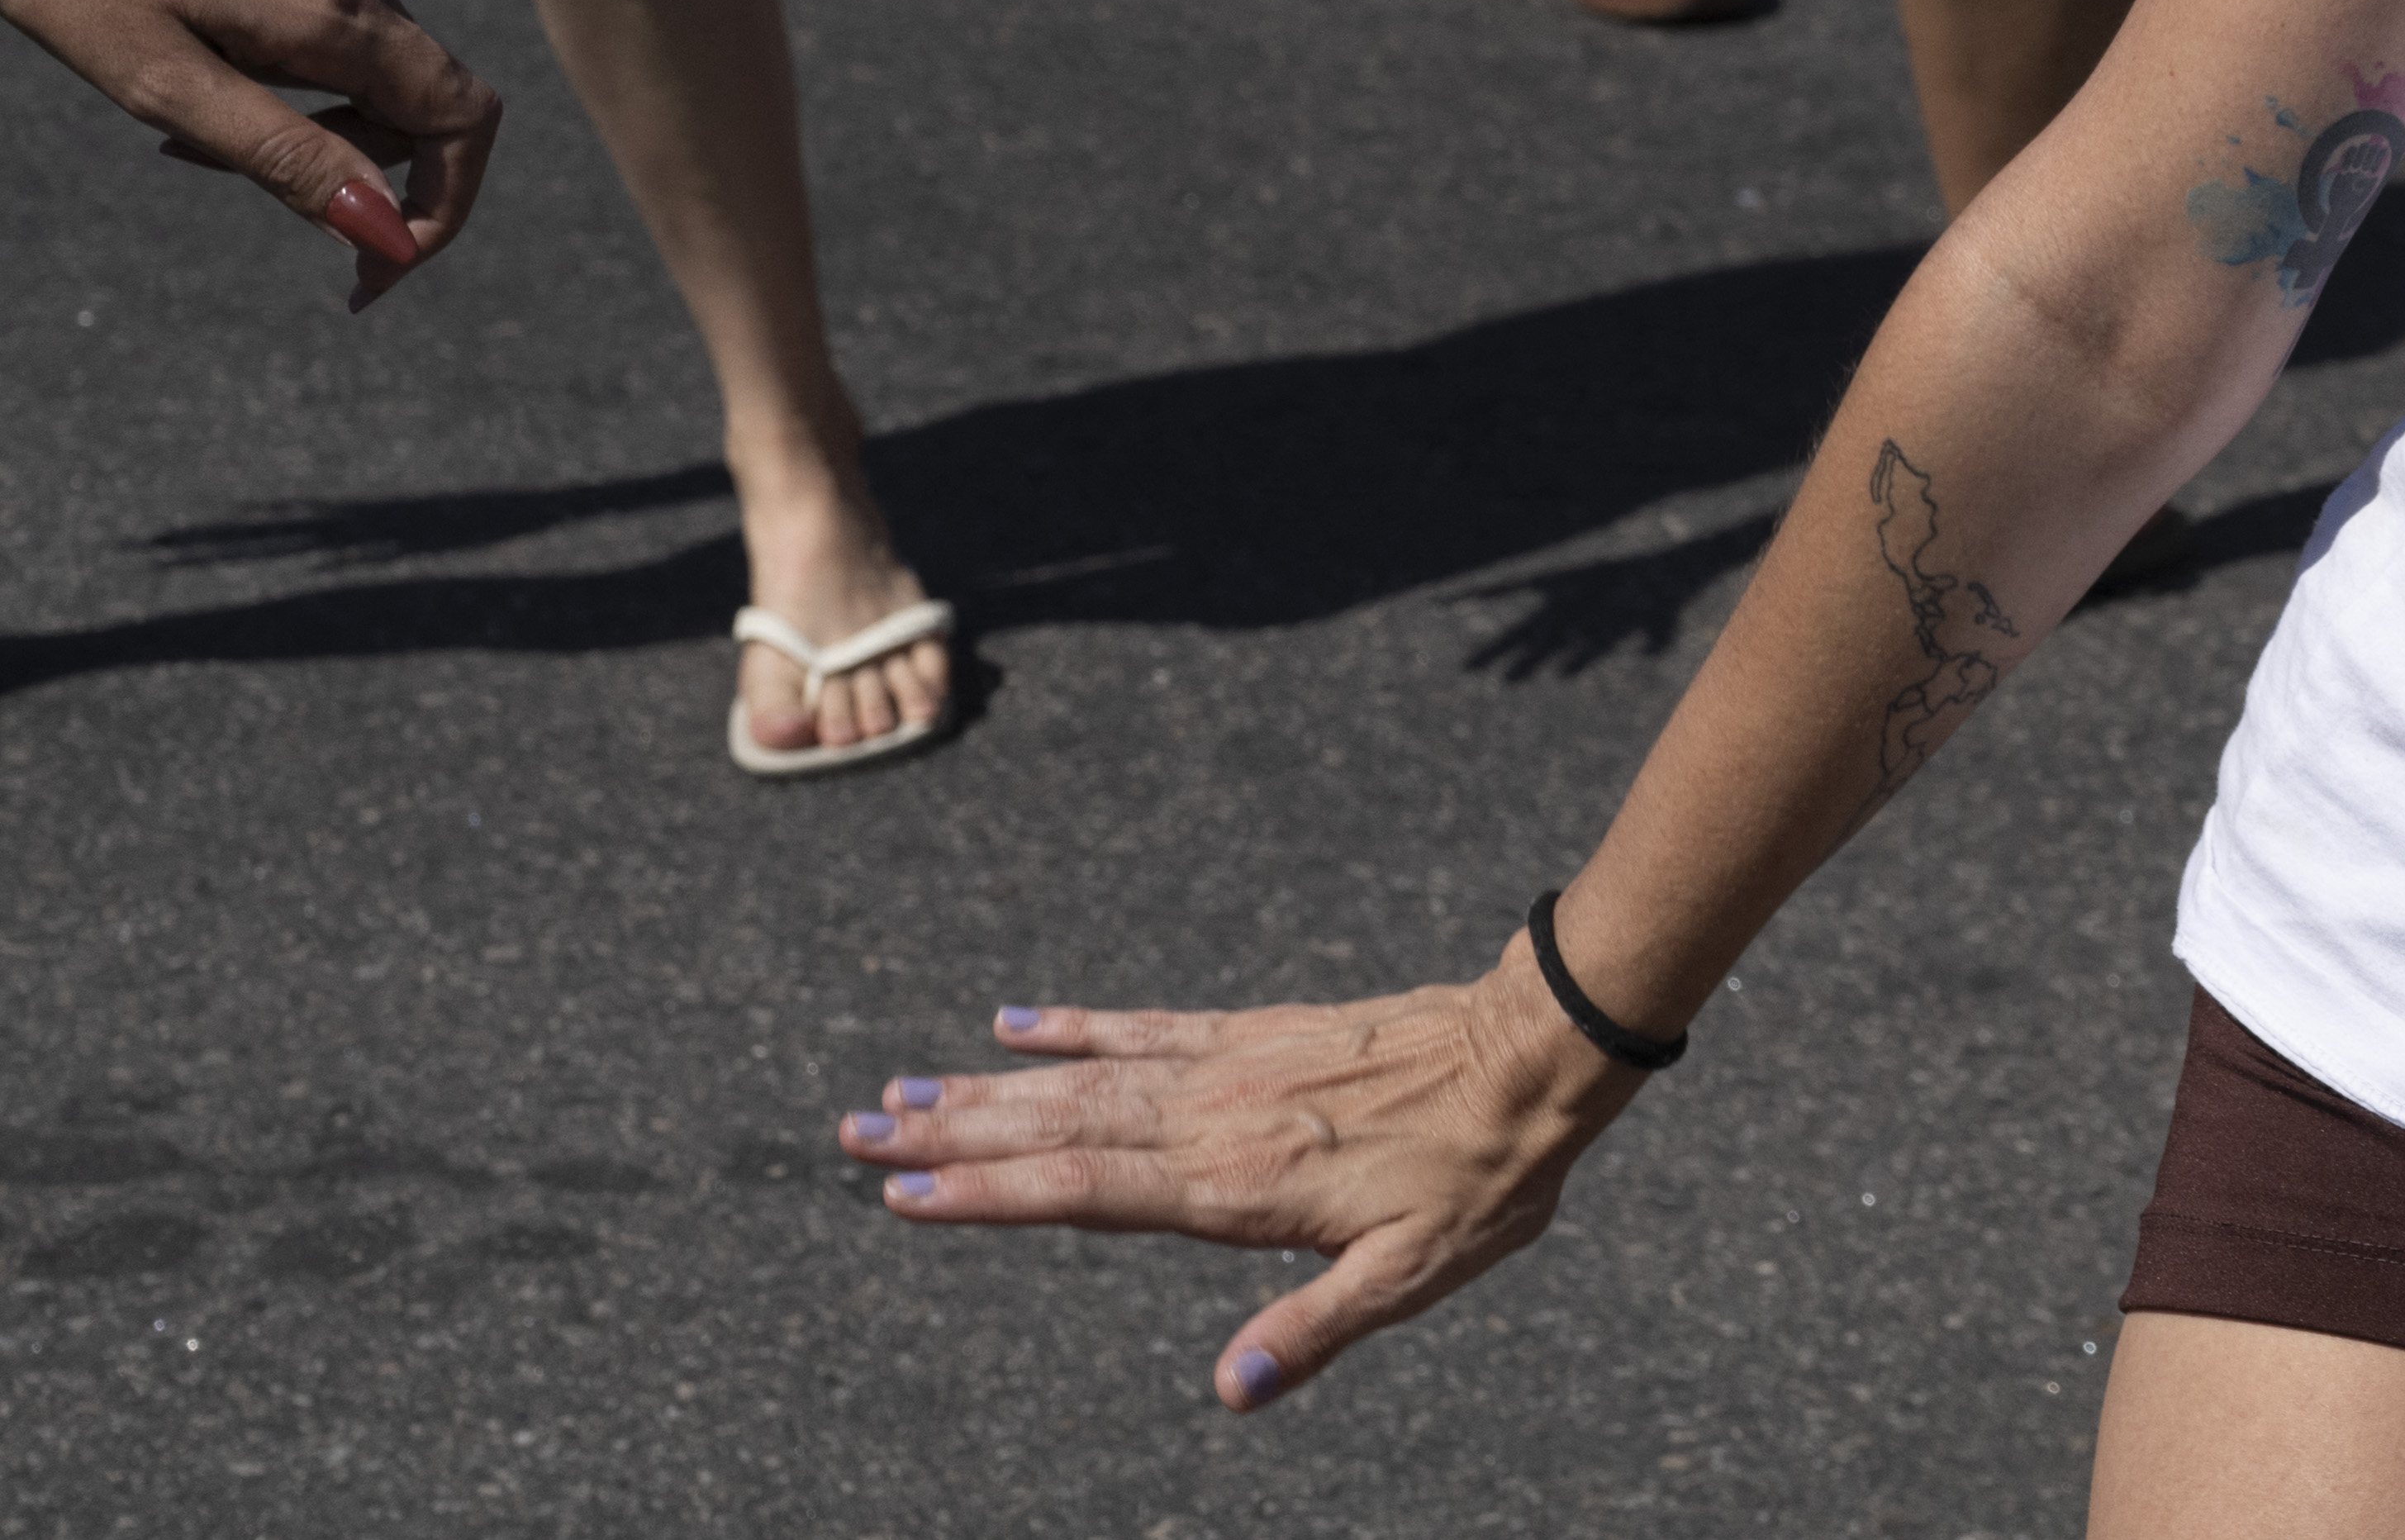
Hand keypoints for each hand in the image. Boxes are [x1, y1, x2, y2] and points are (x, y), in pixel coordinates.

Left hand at [0, 0, 494, 306]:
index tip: (373, 262)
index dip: (440, 202)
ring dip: (294, 72)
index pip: (458, 115)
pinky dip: (277, 7)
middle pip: (403, 77)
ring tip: (177, 59)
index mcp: (328, 4)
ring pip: (356, 20)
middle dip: (333, 141)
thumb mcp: (156, 82)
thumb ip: (283, 155)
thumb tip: (386, 234)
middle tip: (197, 157)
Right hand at [844, 951, 1639, 1409]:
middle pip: (1060, 1129)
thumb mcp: (1415, 1273)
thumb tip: (1230, 1391)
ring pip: (1088, 1078)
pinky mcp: (1261, 1033)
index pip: (1086, 1194)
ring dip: (992, 1085)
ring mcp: (1234, 1067)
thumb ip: (1315, 1326)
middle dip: (955, 1135)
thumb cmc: (1483, 1175)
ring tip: (903, 1088)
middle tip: (857, 1131)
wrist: (1537, 1048)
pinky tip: (1019, 1021)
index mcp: (1238, 1186)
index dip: (990, 1195)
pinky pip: (1151, 1027)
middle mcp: (1218, 1120)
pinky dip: (1082, 1025)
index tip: (903, 1191)